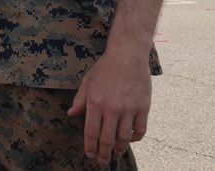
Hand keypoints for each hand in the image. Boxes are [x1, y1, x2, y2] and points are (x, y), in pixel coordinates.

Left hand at [67, 46, 151, 163]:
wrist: (127, 55)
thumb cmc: (105, 67)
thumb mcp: (87, 81)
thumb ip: (80, 100)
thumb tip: (71, 114)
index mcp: (95, 102)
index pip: (91, 132)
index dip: (90, 146)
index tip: (90, 155)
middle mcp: (111, 108)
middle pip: (107, 139)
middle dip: (103, 153)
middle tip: (102, 160)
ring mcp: (128, 108)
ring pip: (124, 138)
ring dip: (120, 149)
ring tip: (116, 152)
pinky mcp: (143, 107)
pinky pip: (140, 130)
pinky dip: (135, 138)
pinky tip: (130, 139)